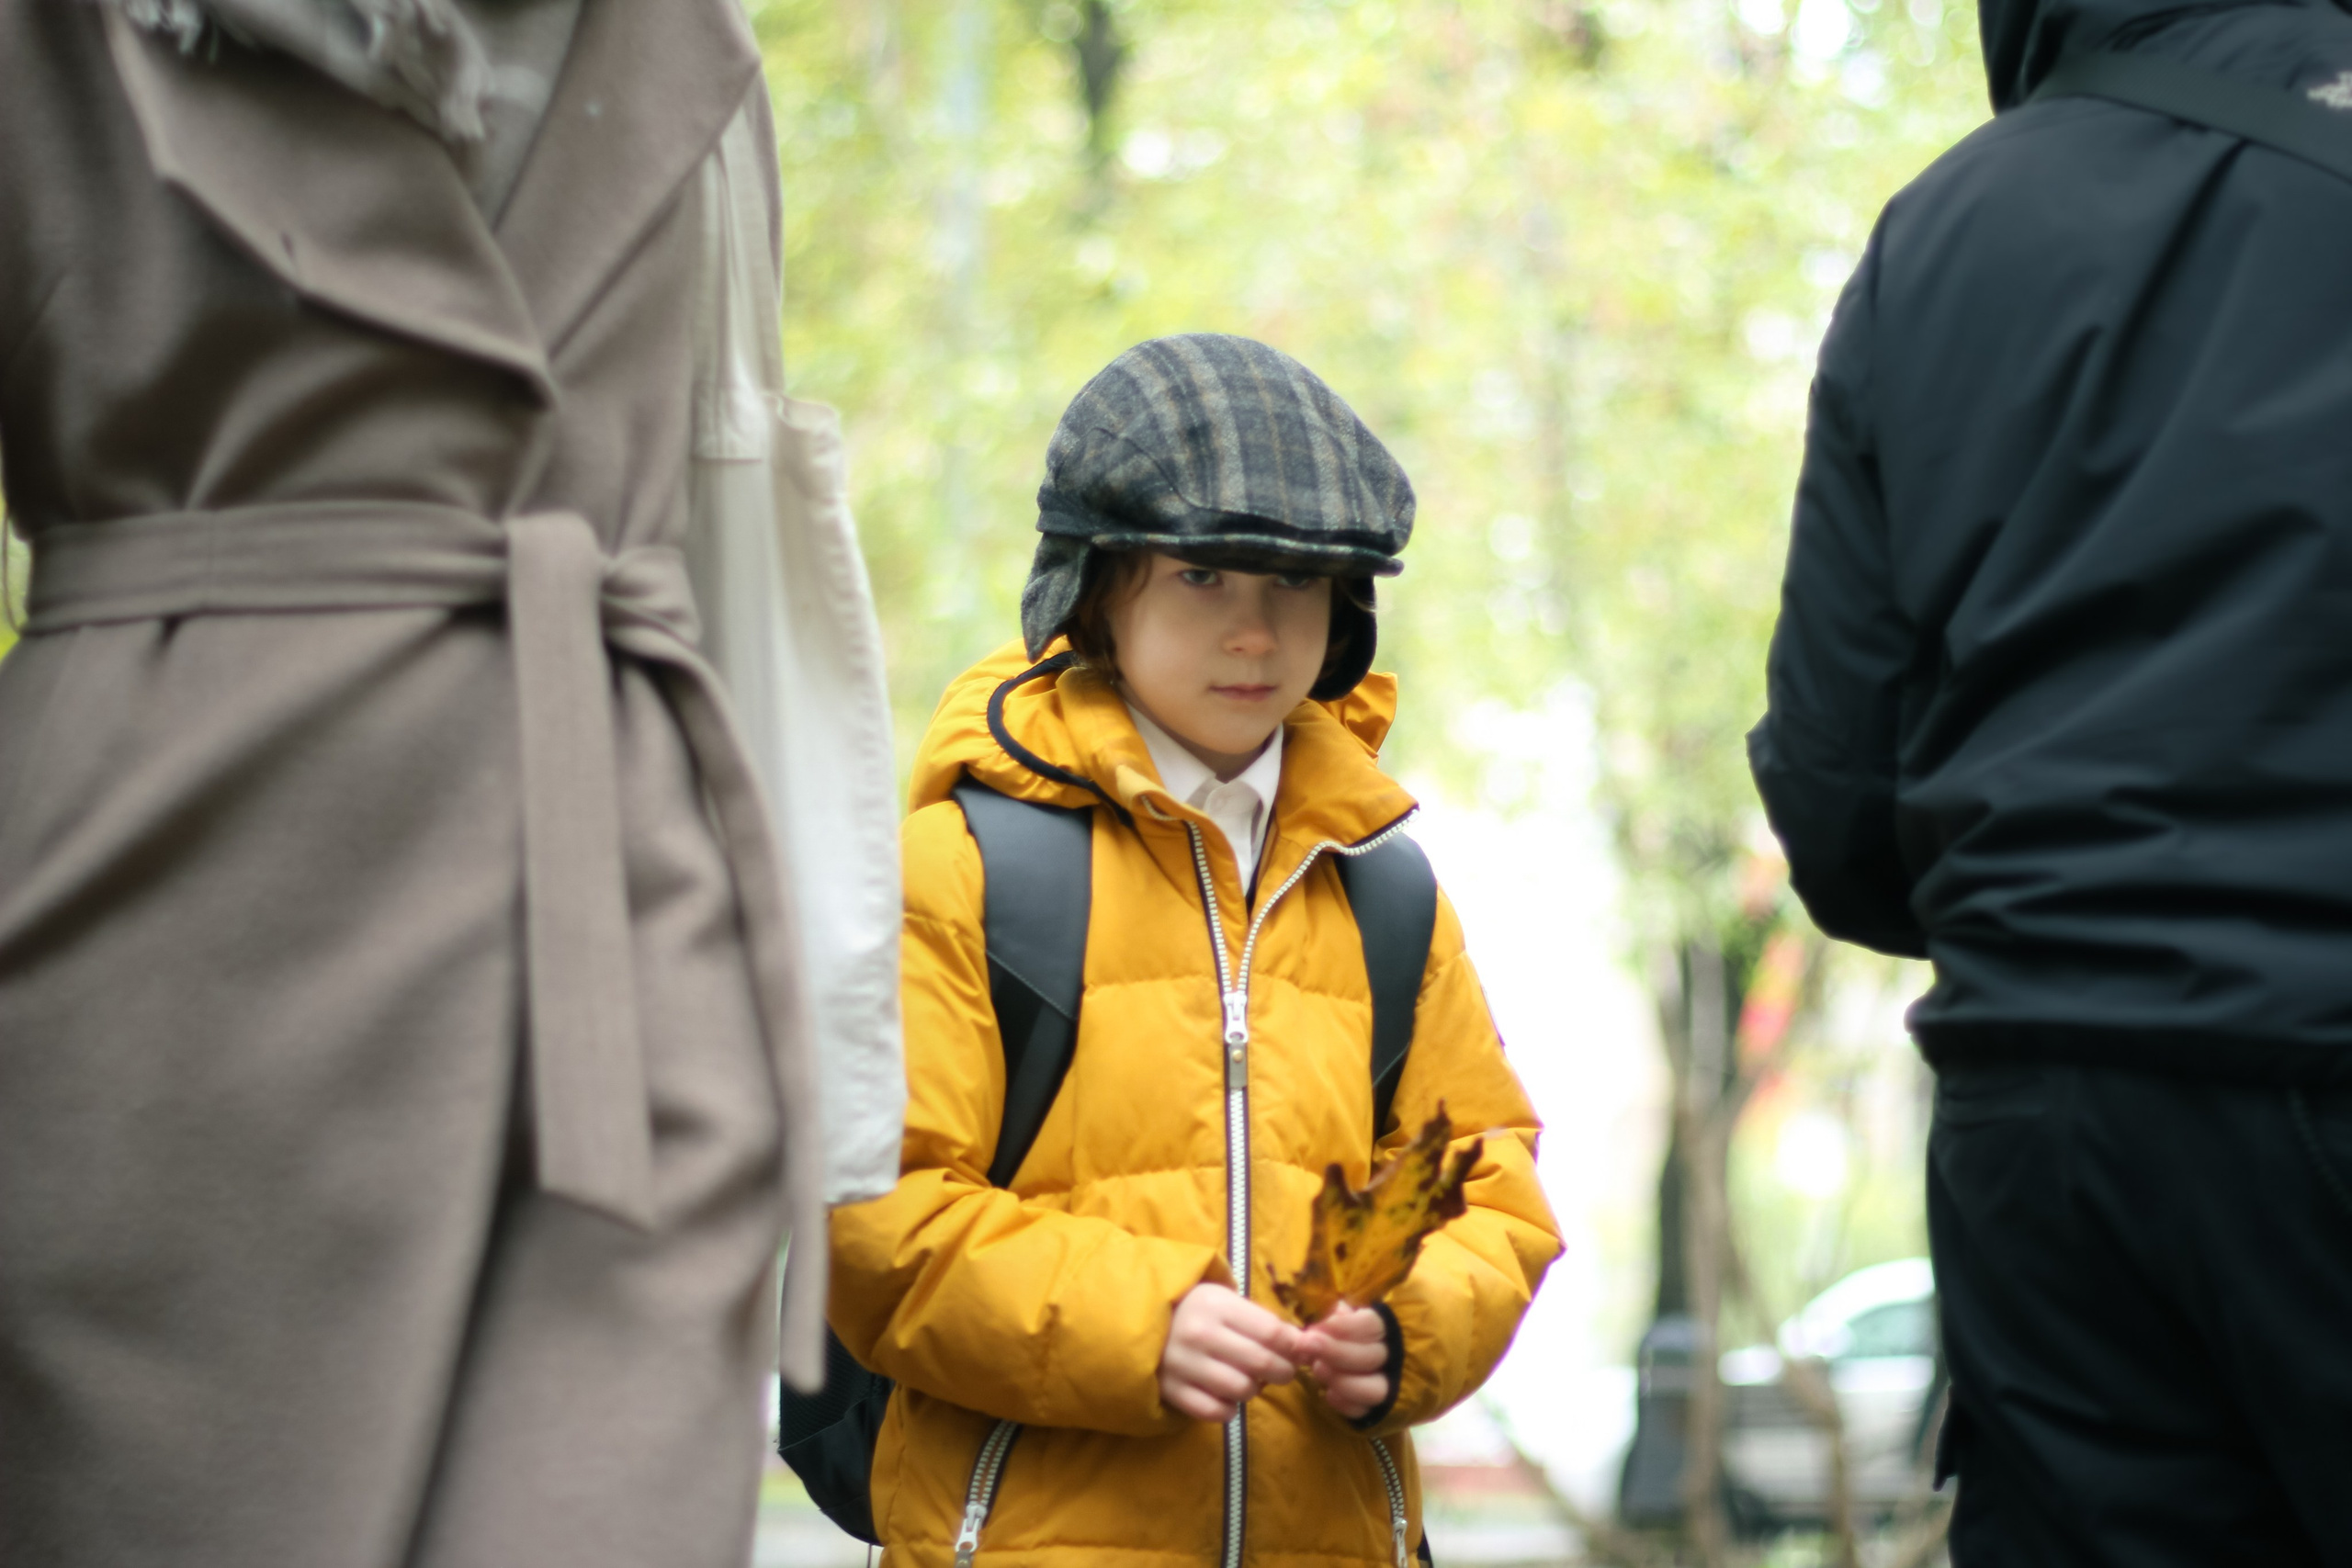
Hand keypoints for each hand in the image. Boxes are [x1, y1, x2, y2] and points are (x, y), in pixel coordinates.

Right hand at [1159, 1283, 1302, 1422]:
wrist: (1142, 1323)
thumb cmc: (1196, 1311)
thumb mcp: (1226, 1302)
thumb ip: (1263, 1322)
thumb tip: (1304, 1346)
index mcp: (1216, 1305)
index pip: (1272, 1332)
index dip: (1294, 1346)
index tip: (1301, 1352)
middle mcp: (1199, 1334)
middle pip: (1261, 1363)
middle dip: (1283, 1371)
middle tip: (1283, 1371)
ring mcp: (1183, 1365)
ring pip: (1242, 1390)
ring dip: (1254, 1389)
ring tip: (1249, 1380)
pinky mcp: (1172, 1391)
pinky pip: (1216, 1412)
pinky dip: (1229, 1409)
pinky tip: (1227, 1396)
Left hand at [1298, 1303, 1390, 1419]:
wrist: (1381, 1366)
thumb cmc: (1359, 1333)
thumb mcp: (1355, 1317)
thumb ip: (1345, 1315)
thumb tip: (1335, 1309)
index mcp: (1389, 1329)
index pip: (1371, 1325)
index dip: (1343, 1326)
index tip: (1317, 1326)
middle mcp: (1394, 1358)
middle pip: (1370, 1356)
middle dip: (1334, 1351)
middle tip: (1305, 1344)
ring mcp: (1390, 1386)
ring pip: (1373, 1389)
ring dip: (1342, 1380)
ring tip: (1317, 1369)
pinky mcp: (1380, 1410)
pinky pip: (1365, 1411)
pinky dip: (1346, 1404)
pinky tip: (1329, 1394)